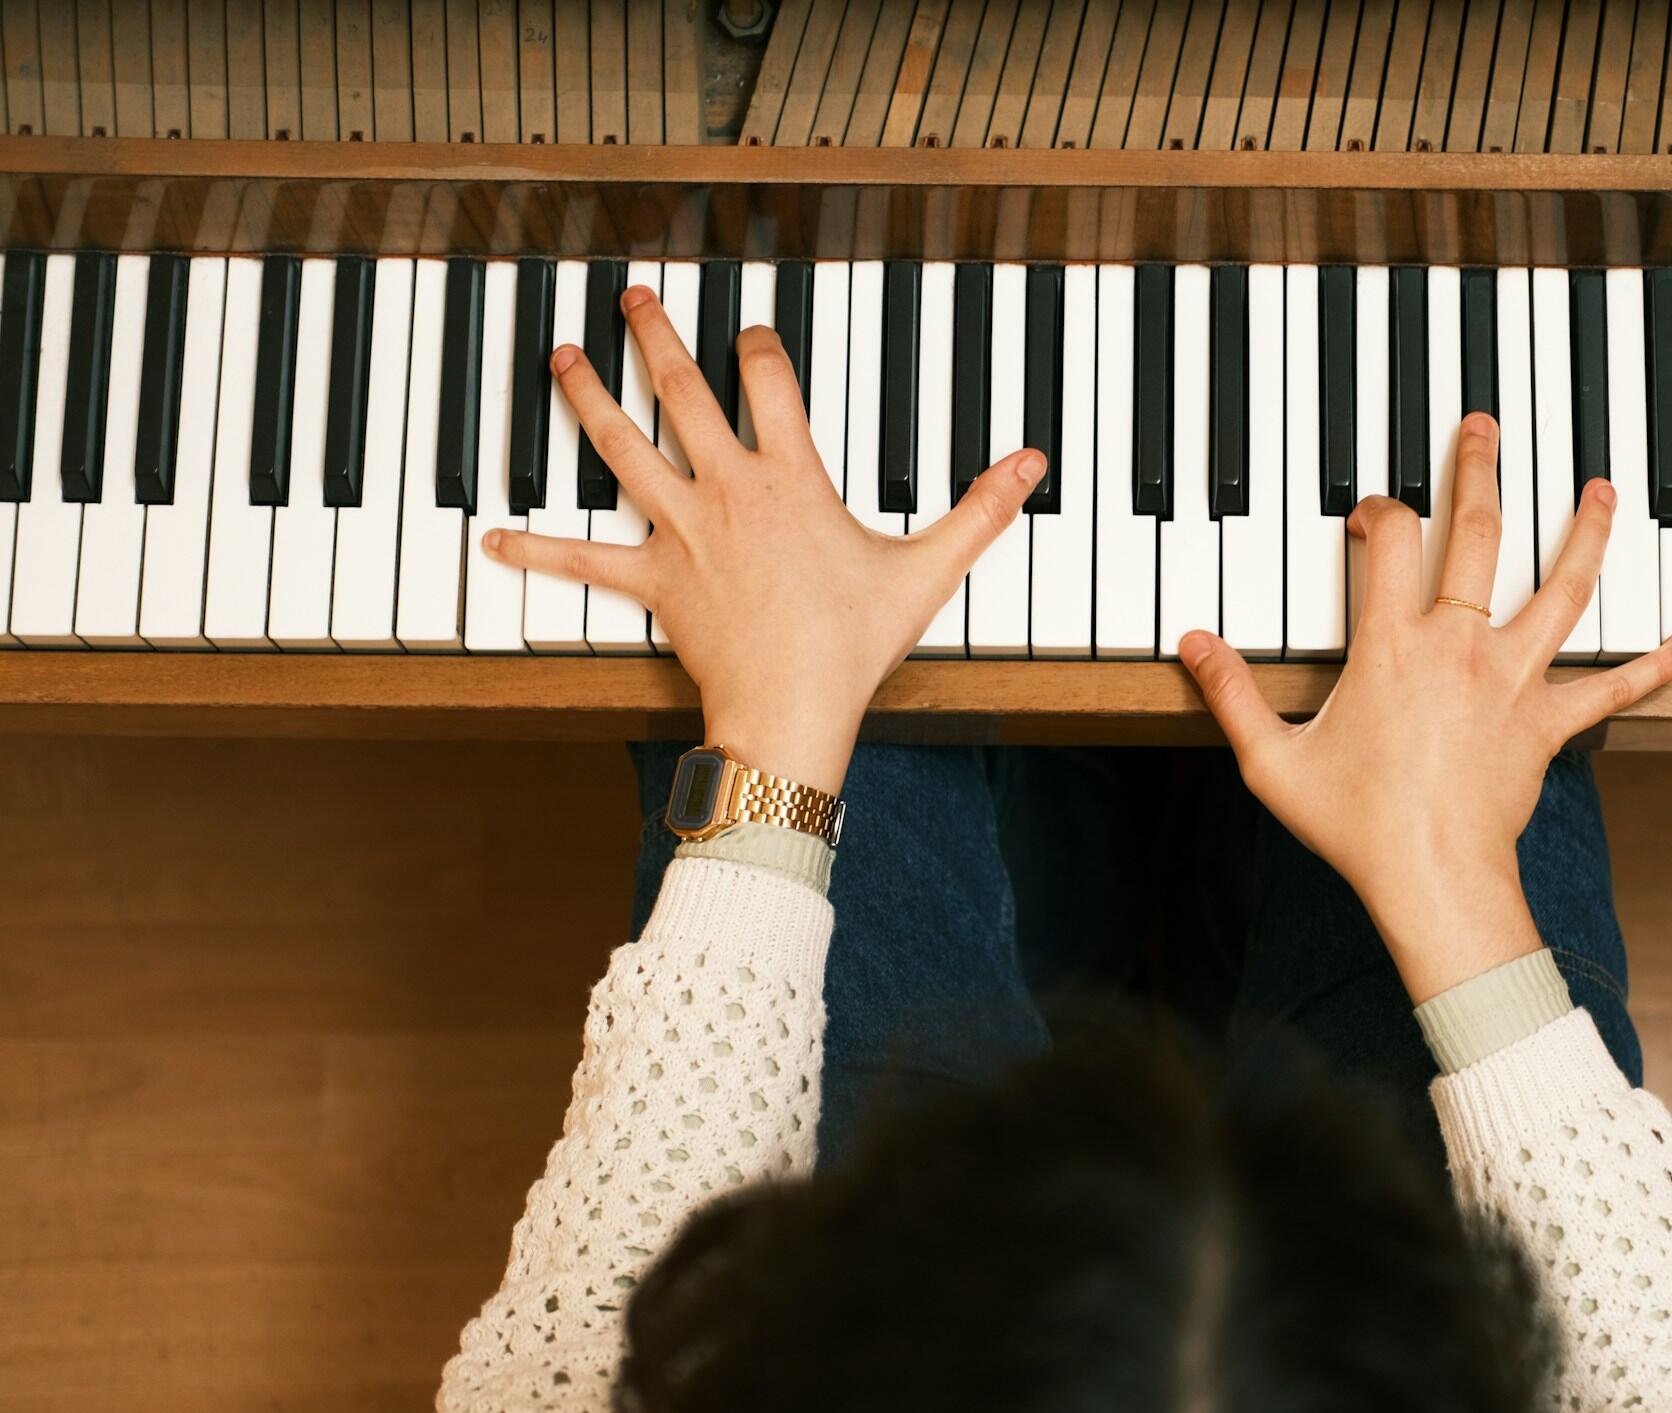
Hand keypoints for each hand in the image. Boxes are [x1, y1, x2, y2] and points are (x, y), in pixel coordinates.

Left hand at [483, 282, 1045, 795]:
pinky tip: (492, 540)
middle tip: (633, 297)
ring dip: (588, 397)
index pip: (769, 383)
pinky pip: (583, 561)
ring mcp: (679, 532)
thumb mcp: (927, 572)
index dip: (760, 345)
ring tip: (562, 356)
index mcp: (789, 479)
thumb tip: (1032, 466)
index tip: (751, 330)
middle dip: (655, 337)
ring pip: (621, 448)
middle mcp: (726, 491)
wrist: (792, 708)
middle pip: (681, 393)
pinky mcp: (650, 581)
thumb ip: (981, 511)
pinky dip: (536, 552)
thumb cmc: (853, 644)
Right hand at [1178, 413, 1671, 1002]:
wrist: (1430, 880)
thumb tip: (1192, 645)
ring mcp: (1512, 681)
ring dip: (1585, 532)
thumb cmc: (1356, 826)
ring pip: (1562, 588)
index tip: (1376, 513)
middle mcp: (1460, 647)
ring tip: (1600, 489)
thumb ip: (1229, 693)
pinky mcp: (1547, 724)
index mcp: (1392, 647)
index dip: (1382, 512)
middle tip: (1485, 428)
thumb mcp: (1271, 761)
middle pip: (1478, 534)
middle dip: (1480, 470)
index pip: (1394, 544)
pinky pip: (1611, 690)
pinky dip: (1653, 665)